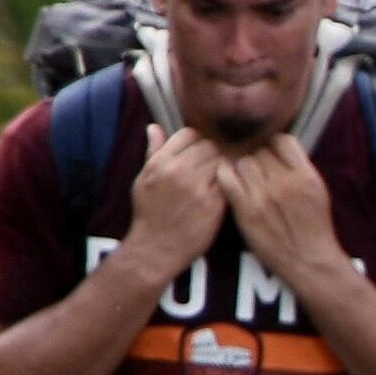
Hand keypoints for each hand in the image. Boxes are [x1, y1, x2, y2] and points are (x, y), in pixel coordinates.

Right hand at [115, 128, 232, 278]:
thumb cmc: (149, 213)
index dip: (198, 140)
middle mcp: (178, 171)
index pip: (189, 134)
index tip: (200, 152)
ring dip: (226, 166)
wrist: (157, 247)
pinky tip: (229, 188)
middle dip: (215, 153)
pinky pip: (231, 181)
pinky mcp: (214, 203)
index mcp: (160, 163)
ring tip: (223, 176)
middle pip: (210, 146)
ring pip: (222, 161)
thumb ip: (153, 152)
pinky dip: (232, 182)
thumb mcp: (143, 180)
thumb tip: (154, 127)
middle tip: (215, 165)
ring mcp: (197, 187)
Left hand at [221, 133, 346, 295]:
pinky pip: (227, 178)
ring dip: (242, 169)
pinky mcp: (246, 210)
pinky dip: (225, 175)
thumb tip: (279, 149)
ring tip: (247, 181)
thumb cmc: (314, 227)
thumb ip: (300, 169)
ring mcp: (264, 196)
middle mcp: (286, 182)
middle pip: (260, 151)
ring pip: (243, 163)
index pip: (282, 141)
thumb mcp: (318, 192)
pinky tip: (229, 181)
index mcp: (306, 176)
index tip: (271, 155)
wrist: (308, 260)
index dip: (273, 146)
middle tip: (258, 173)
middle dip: (258, 159)